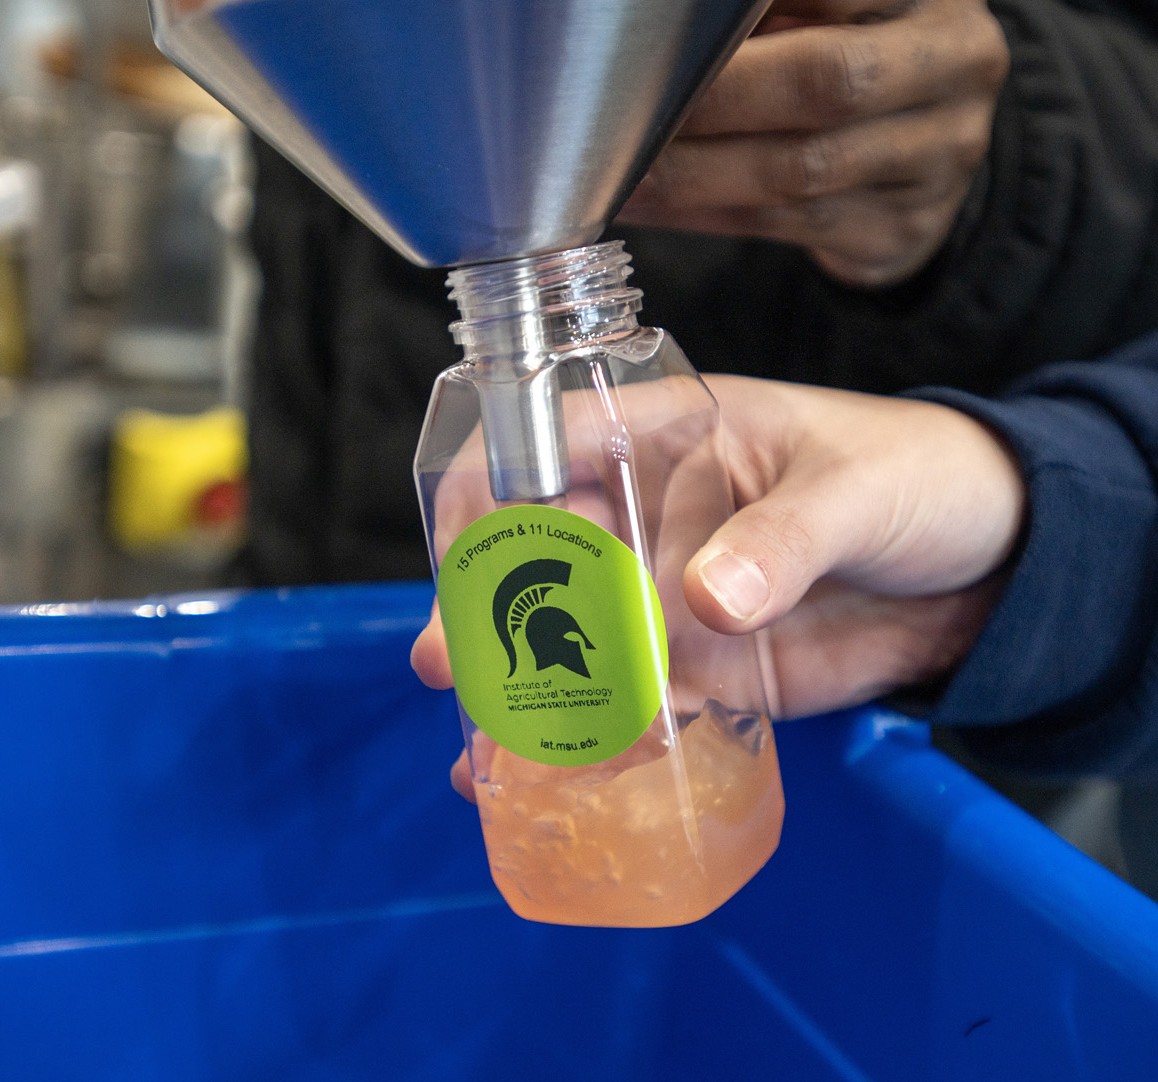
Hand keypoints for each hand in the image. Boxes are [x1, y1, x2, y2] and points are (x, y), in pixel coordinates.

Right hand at [414, 375, 1025, 722]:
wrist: (988, 566)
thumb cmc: (920, 479)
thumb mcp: (857, 490)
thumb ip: (786, 537)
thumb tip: (707, 598)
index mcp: (668, 436)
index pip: (546, 441)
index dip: (491, 487)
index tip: (467, 551)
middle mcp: (647, 516)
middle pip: (534, 553)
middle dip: (485, 607)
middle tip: (453, 664)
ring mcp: (669, 597)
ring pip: (570, 640)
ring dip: (526, 688)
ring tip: (491, 750)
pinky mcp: (703, 667)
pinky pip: (633, 703)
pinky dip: (596, 740)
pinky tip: (558, 780)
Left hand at [617, 0, 1009, 286]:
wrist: (928, 150)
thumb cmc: (856, 53)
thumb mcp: (830, 7)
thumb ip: (758, 16)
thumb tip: (644, 29)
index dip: (738, 18)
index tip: (656, 31)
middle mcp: (953, 58)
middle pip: (824, 80)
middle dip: (712, 99)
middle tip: (625, 111)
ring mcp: (941, 152)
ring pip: (801, 170)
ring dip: (695, 174)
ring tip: (621, 170)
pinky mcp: (905, 225)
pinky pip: (788, 226)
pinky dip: (706, 212)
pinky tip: (651, 204)